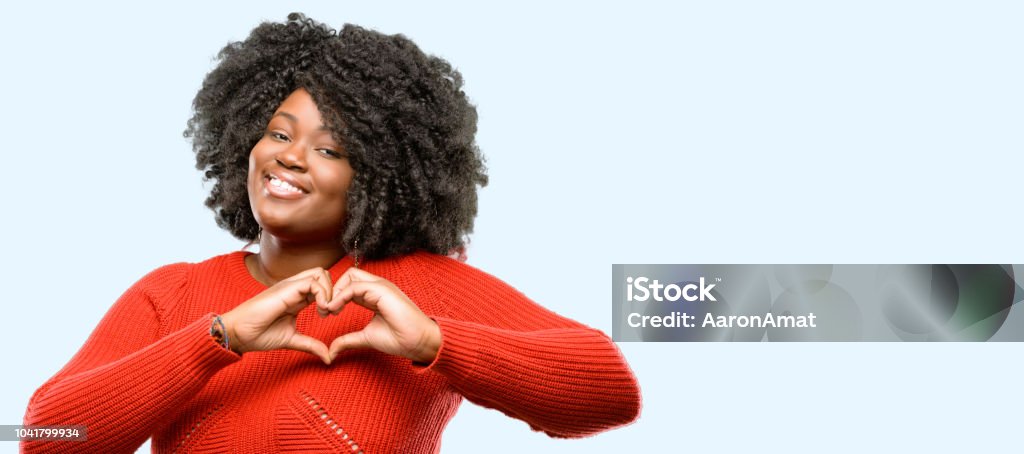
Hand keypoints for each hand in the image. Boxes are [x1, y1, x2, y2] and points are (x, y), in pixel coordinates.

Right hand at [220, 267, 334, 363]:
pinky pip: (312, 282)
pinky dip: (323, 294)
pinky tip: (320, 310)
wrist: (237, 334)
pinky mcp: (286, 289)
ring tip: (325, 311)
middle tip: (332, 312)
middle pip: (324, 275)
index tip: (331, 315)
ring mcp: (290, 286)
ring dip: (330, 292)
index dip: (332, 297)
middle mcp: (294, 288)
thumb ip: (310, 344)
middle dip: (335, 291)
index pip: (321, 285)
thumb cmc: (258, 334)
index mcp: (296, 297)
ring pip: (321, 274)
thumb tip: (328, 357)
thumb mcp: (292, 339)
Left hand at [322, 267, 441, 363]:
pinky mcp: (382, 290)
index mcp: (374, 295)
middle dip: (332, 289)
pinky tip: (334, 309)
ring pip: (350, 276)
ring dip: (335, 292)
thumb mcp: (366, 337)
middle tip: (324, 309)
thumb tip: (332, 349)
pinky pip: (355, 286)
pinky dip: (341, 296)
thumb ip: (348, 340)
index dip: (335, 295)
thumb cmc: (400, 338)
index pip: (349, 284)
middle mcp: (377, 286)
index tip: (326, 313)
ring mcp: (381, 286)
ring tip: (328, 310)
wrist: (418, 342)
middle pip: (348, 275)